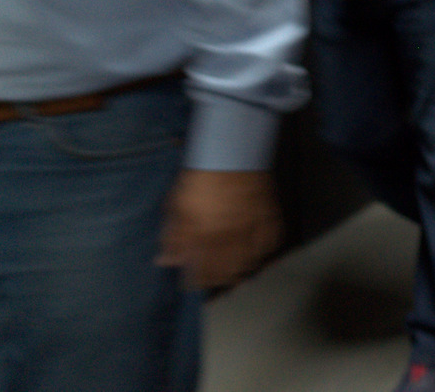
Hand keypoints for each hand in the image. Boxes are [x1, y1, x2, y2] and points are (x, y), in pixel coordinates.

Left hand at [157, 169, 279, 289]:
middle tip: (211, 279)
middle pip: (226, 272)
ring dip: (239, 270)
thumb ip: (172, 237)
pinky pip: (269, 243)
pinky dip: (262, 252)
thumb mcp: (177, 206)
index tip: (190, 282)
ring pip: (248, 263)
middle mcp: (229, 236)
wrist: (231, 151)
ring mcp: (251, 227)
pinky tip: (255, 253)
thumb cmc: (200, 179)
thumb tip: (166, 261)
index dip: (194, 281)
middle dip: (216, 280)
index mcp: (204, 235)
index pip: (200, 271)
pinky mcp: (268, 216)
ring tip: (232, 272)